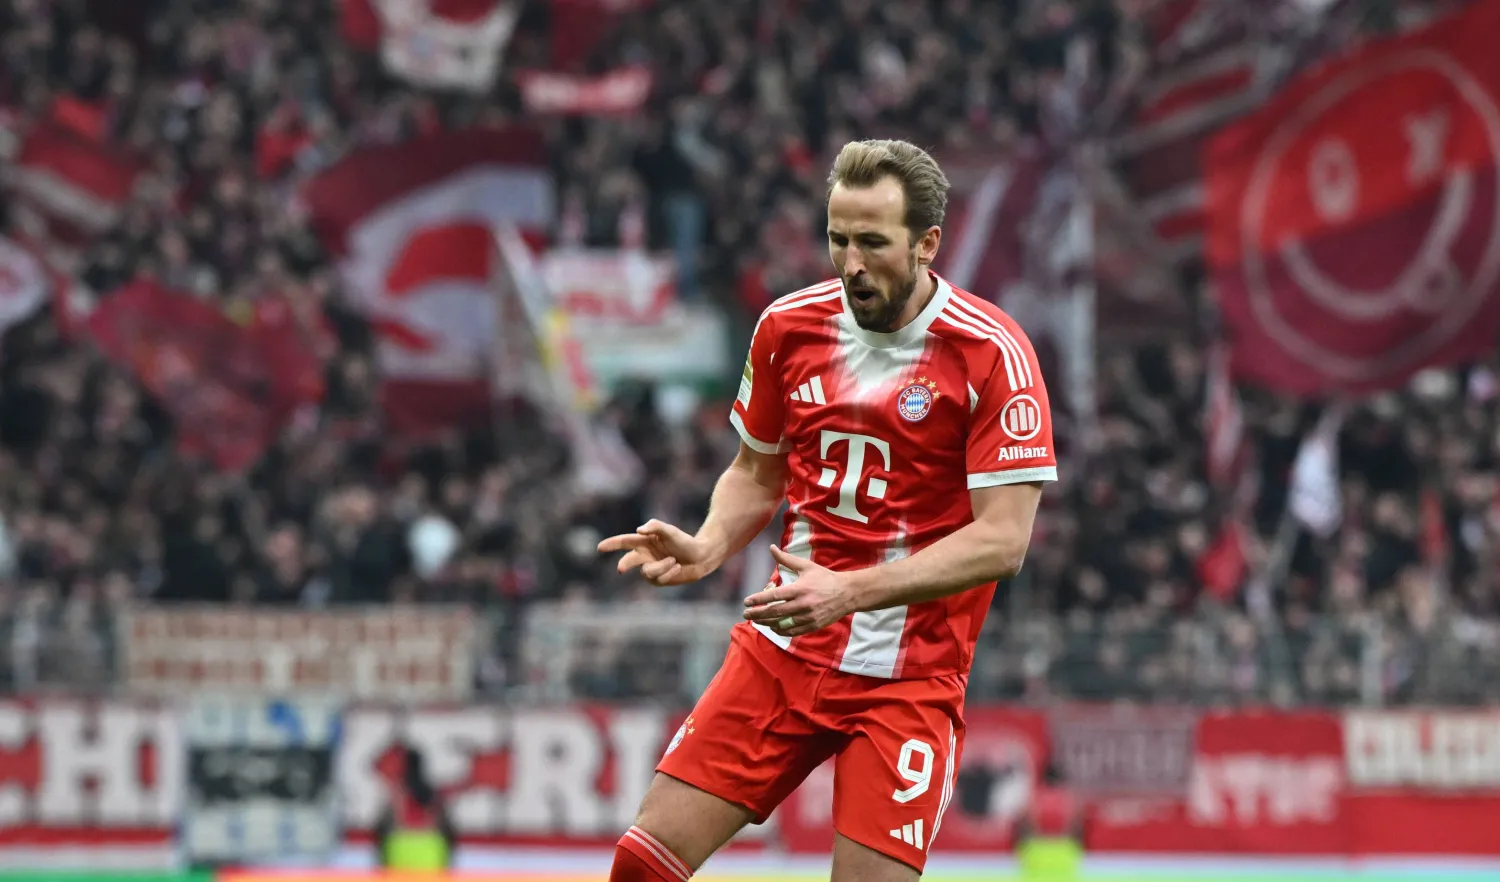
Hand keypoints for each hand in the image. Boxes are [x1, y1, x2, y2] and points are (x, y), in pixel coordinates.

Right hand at [597, 519, 717, 586]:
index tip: (599, 548)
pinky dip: (668, 573)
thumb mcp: (670, 531)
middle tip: (621, 569)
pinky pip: (658, 579)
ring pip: (647, 572)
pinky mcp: (659, 580)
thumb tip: (638, 530)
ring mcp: (651, 568)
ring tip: (674, 561)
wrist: (701, 557)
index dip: (611, 544)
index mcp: (644, 542)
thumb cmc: (685, 541)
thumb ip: (654, 526)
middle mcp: (645, 555)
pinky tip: (677, 567)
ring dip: (662, 567)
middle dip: (625, 564)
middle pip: (629, 561)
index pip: (624, 542)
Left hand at [742, 545, 855, 636]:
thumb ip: (786, 559)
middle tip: (746, 613)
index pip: (774, 596)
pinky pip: (793, 631)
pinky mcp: (813, 625)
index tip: (746, 601)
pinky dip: (781, 630)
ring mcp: (808, 617)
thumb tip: (771, 547)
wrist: (847, 593)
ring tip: (757, 621)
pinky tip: (773, 627)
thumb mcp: (806, 566)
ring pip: (783, 624)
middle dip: (758, 614)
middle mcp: (803, 604)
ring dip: (767, 623)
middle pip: (775, 612)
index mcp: (800, 589)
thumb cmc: (825, 578)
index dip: (758, 599)